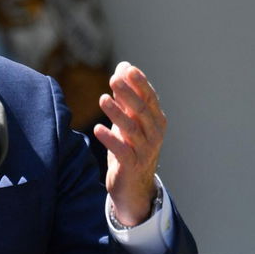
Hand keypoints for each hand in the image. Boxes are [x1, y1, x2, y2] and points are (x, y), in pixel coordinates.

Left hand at [93, 62, 165, 225]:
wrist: (134, 187)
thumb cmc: (132, 147)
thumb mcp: (130, 120)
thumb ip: (127, 96)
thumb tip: (123, 67)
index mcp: (156, 120)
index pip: (150, 97)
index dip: (139, 83)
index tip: (127, 69)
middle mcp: (154, 134)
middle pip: (142, 110)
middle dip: (128, 94)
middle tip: (113, 79)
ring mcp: (145, 151)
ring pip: (132, 129)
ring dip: (117, 113)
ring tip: (103, 99)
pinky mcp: (132, 165)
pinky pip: (122, 151)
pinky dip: (110, 139)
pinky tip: (98, 129)